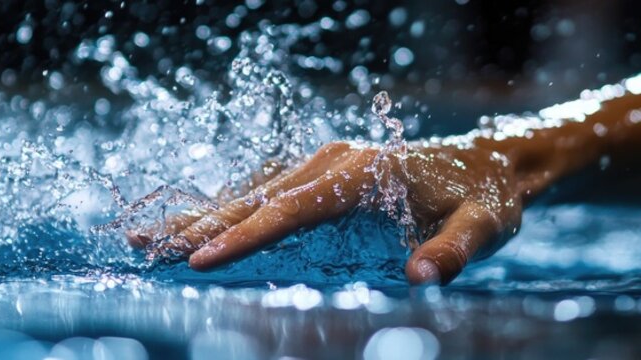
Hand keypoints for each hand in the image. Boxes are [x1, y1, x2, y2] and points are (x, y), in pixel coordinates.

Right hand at [130, 140, 523, 283]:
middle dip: (200, 226)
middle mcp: (335, 160)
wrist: (493, 161)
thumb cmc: (486, 199)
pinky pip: (266, 187)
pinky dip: (228, 206)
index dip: (244, 236)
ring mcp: (326, 161)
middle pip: (257, 196)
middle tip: (148, 249)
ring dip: (202, 214)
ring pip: (253, 189)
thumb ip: (455, 251)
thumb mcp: (484, 227)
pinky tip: (197, 223)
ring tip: (150, 235)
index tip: (201, 260)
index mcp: (365, 173)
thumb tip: (421, 278)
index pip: (292, 210)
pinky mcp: (323, 169)